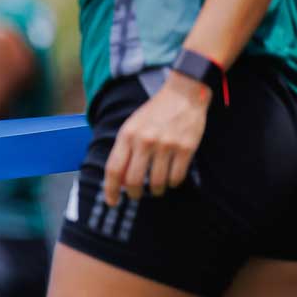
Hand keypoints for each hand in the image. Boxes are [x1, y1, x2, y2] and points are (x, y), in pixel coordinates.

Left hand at [103, 74, 209, 203]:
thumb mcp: (131, 125)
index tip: (112, 202)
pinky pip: (177, 176)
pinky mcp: (186, 148)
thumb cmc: (154, 112)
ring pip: (156, 182)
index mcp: (127, 135)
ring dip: (155, 191)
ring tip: (156, 189)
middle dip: (133, 194)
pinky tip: (171, 180)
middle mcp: (145, 141)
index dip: (111, 190)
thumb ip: (124, 149)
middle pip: (133, 180)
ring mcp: (166, 145)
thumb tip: (118, 178)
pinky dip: (173, 183)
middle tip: (136, 195)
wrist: (183, 94)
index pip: (113, 169)